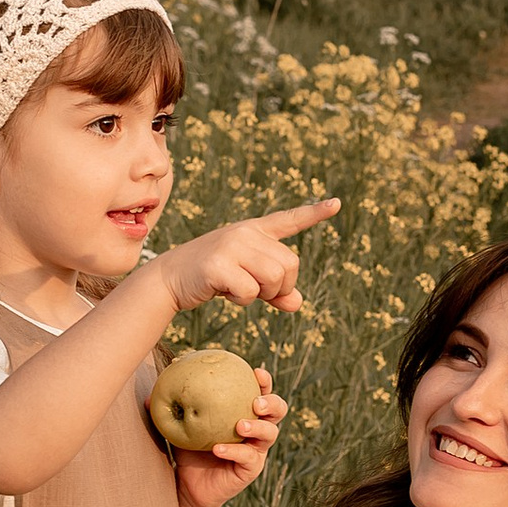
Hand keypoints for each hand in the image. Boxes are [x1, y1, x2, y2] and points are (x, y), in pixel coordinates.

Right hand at [160, 200, 337, 317]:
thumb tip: (297, 303)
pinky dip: (242, 301)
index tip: (337, 203)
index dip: (314, 213)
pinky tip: (223, 291)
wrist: (170, 280)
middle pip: (290, 265)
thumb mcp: (247, 280)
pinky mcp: (219, 264)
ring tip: (239, 290)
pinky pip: (250, 292)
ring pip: (274, 279)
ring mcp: (232, 246)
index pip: (289, 220)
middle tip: (256, 290)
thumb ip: (276, 292)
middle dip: (280, 287)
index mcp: (254, 231)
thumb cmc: (211, 278)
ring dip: (262, 295)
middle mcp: (246, 233)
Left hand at [174, 374, 285, 506]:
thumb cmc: (189, 450)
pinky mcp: (250, 470)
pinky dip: (234, 451)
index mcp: (244, 412)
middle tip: (256, 401)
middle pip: (278, 411)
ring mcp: (256, 451)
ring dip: (257, 426)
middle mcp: (256, 430)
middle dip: (272, 402)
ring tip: (239, 424)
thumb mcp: (180, 427)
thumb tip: (150, 394)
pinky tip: (218, 448)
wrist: (188, 486)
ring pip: (270, 434)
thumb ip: (171, 409)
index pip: (261, 392)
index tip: (255, 371)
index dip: (264, 381)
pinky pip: (248, 458)